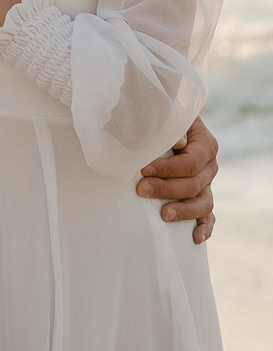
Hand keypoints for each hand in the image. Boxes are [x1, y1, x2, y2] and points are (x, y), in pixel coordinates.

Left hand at [136, 114, 217, 245]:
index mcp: (204, 143)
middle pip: (194, 184)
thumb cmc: (158, 115)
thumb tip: (179, 142)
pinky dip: (204, 228)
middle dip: (166, 188)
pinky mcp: (202, 196)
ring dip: (183, 211)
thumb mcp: (163, 112)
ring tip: (163, 215)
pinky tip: (195, 239)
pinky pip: (208, 216)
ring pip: (203, 203)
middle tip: (140, 189)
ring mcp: (207, 183)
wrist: (161, 119)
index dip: (167, 168)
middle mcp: (209, 165)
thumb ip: (169, 123)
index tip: (142, 168)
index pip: (190, 162)